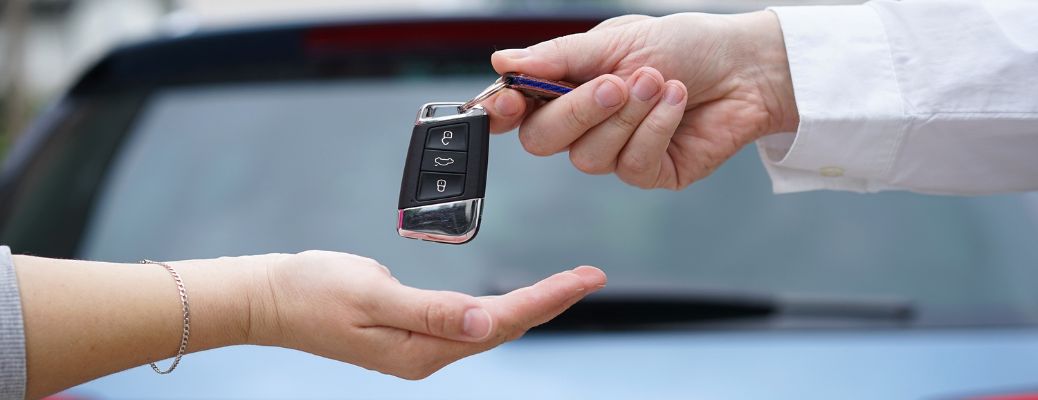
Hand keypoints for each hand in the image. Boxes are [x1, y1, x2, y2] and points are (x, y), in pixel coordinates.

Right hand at [248, 250, 606, 378]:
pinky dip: (499, 309)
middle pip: (504, 328)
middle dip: (550, 302)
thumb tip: (485, 324)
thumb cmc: (312, 291)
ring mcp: (419, 345)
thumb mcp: (371, 296)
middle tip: (590, 277)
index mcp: (421, 349)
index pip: (501, 322)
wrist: (269, 298)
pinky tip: (515, 300)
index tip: (586, 278)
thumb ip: (430, 312)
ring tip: (567, 286)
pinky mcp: (410, 331)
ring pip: (489, 327)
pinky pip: (467, 322)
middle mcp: (427, 354)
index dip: (547, 299)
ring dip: (530, 307)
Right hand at [483, 11, 798, 188]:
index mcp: (567, 87)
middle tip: (616, 82)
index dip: (503, 111)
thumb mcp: (616, 41)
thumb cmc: (684, 46)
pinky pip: (632, 165)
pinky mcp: (650, 173)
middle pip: (543, 141)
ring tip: (661, 82)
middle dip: (578, 111)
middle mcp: (584, 124)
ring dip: (627, 116)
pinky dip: (656, 129)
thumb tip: (502, 62)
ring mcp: (615, 153)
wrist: (745, 66)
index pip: (516, 111)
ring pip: (588, 158)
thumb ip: (558, 57)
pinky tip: (677, 103)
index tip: (510, 102)